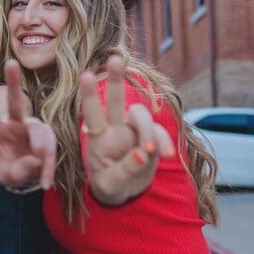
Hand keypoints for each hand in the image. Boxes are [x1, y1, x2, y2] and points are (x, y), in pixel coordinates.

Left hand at [0, 60, 56, 191]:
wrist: (28, 175)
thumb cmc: (11, 170)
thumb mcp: (6, 176)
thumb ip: (14, 172)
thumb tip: (34, 160)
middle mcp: (16, 123)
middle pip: (15, 102)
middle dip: (13, 81)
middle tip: (10, 62)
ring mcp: (34, 128)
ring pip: (39, 132)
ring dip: (39, 152)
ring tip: (37, 169)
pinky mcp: (48, 137)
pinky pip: (50, 150)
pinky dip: (48, 168)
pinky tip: (46, 182)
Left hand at [79, 56, 174, 202]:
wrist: (126, 194)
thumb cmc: (110, 187)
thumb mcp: (111, 185)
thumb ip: (125, 169)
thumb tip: (141, 152)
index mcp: (97, 139)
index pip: (91, 113)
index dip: (90, 94)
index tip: (87, 74)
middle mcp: (114, 129)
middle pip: (115, 101)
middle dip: (116, 79)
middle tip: (115, 59)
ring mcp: (133, 132)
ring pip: (141, 115)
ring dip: (148, 130)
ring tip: (152, 151)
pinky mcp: (151, 137)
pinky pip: (160, 132)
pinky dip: (165, 141)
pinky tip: (166, 156)